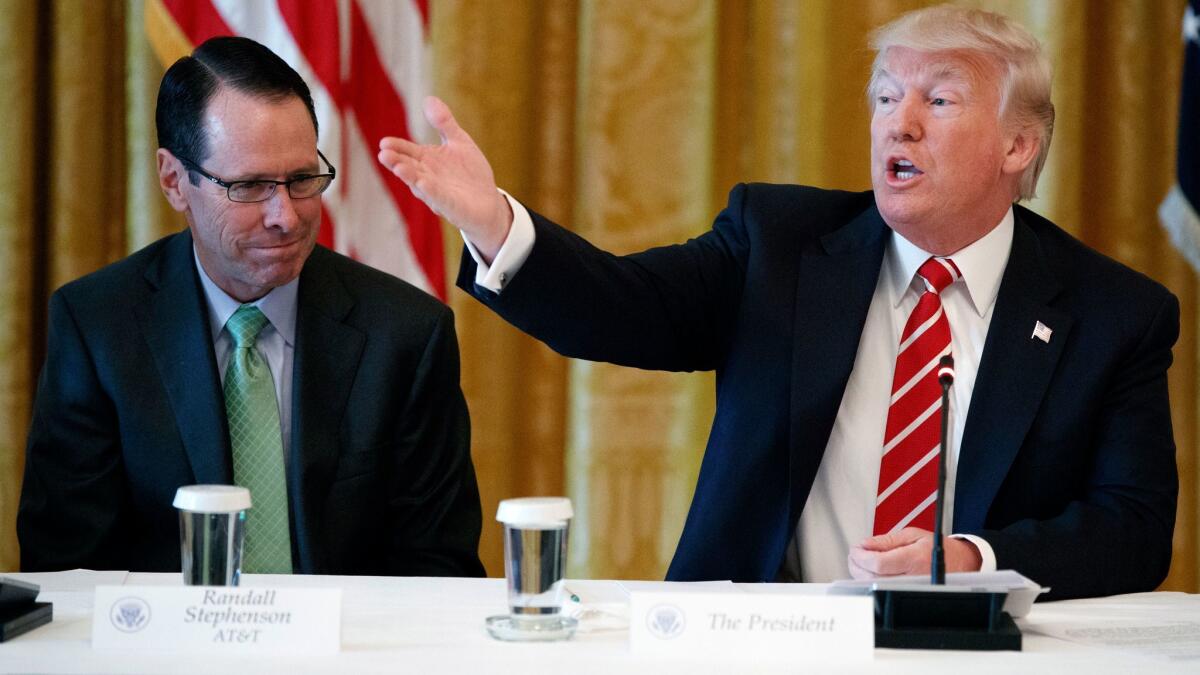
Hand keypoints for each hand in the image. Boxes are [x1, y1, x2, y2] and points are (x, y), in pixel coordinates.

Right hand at [378, 96, 512, 260]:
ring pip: (419, 184)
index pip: (408, 152)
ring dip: (409, 176)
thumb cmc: (470, 173)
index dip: (397, 148)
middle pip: (409, 168)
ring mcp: (437, 192)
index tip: (384, 143)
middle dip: (397, 162)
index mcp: (427, 160)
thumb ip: (444, 122)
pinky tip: (423, 183)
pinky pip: (439, 197)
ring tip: (398, 168)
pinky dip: (431, 190)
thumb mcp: (459, 141)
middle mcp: (427, 176)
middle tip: (383, 154)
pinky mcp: (450, 205)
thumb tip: (428, 98)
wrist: (488, 201)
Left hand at [847, 527, 981, 579]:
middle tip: (854, 554)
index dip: (862, 557)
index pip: (879, 563)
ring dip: (861, 573)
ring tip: (860, 560)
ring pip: (875, 587)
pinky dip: (871, 581)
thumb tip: (865, 545)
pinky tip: (870, 571)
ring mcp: (911, 589)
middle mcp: (913, 578)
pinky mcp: (908, 595)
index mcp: (915, 559)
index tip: (856, 549)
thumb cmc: (938, 548)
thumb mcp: (913, 535)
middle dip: (857, 565)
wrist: (959, 564)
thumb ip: (887, 541)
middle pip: (873, 578)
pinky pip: (883, 591)